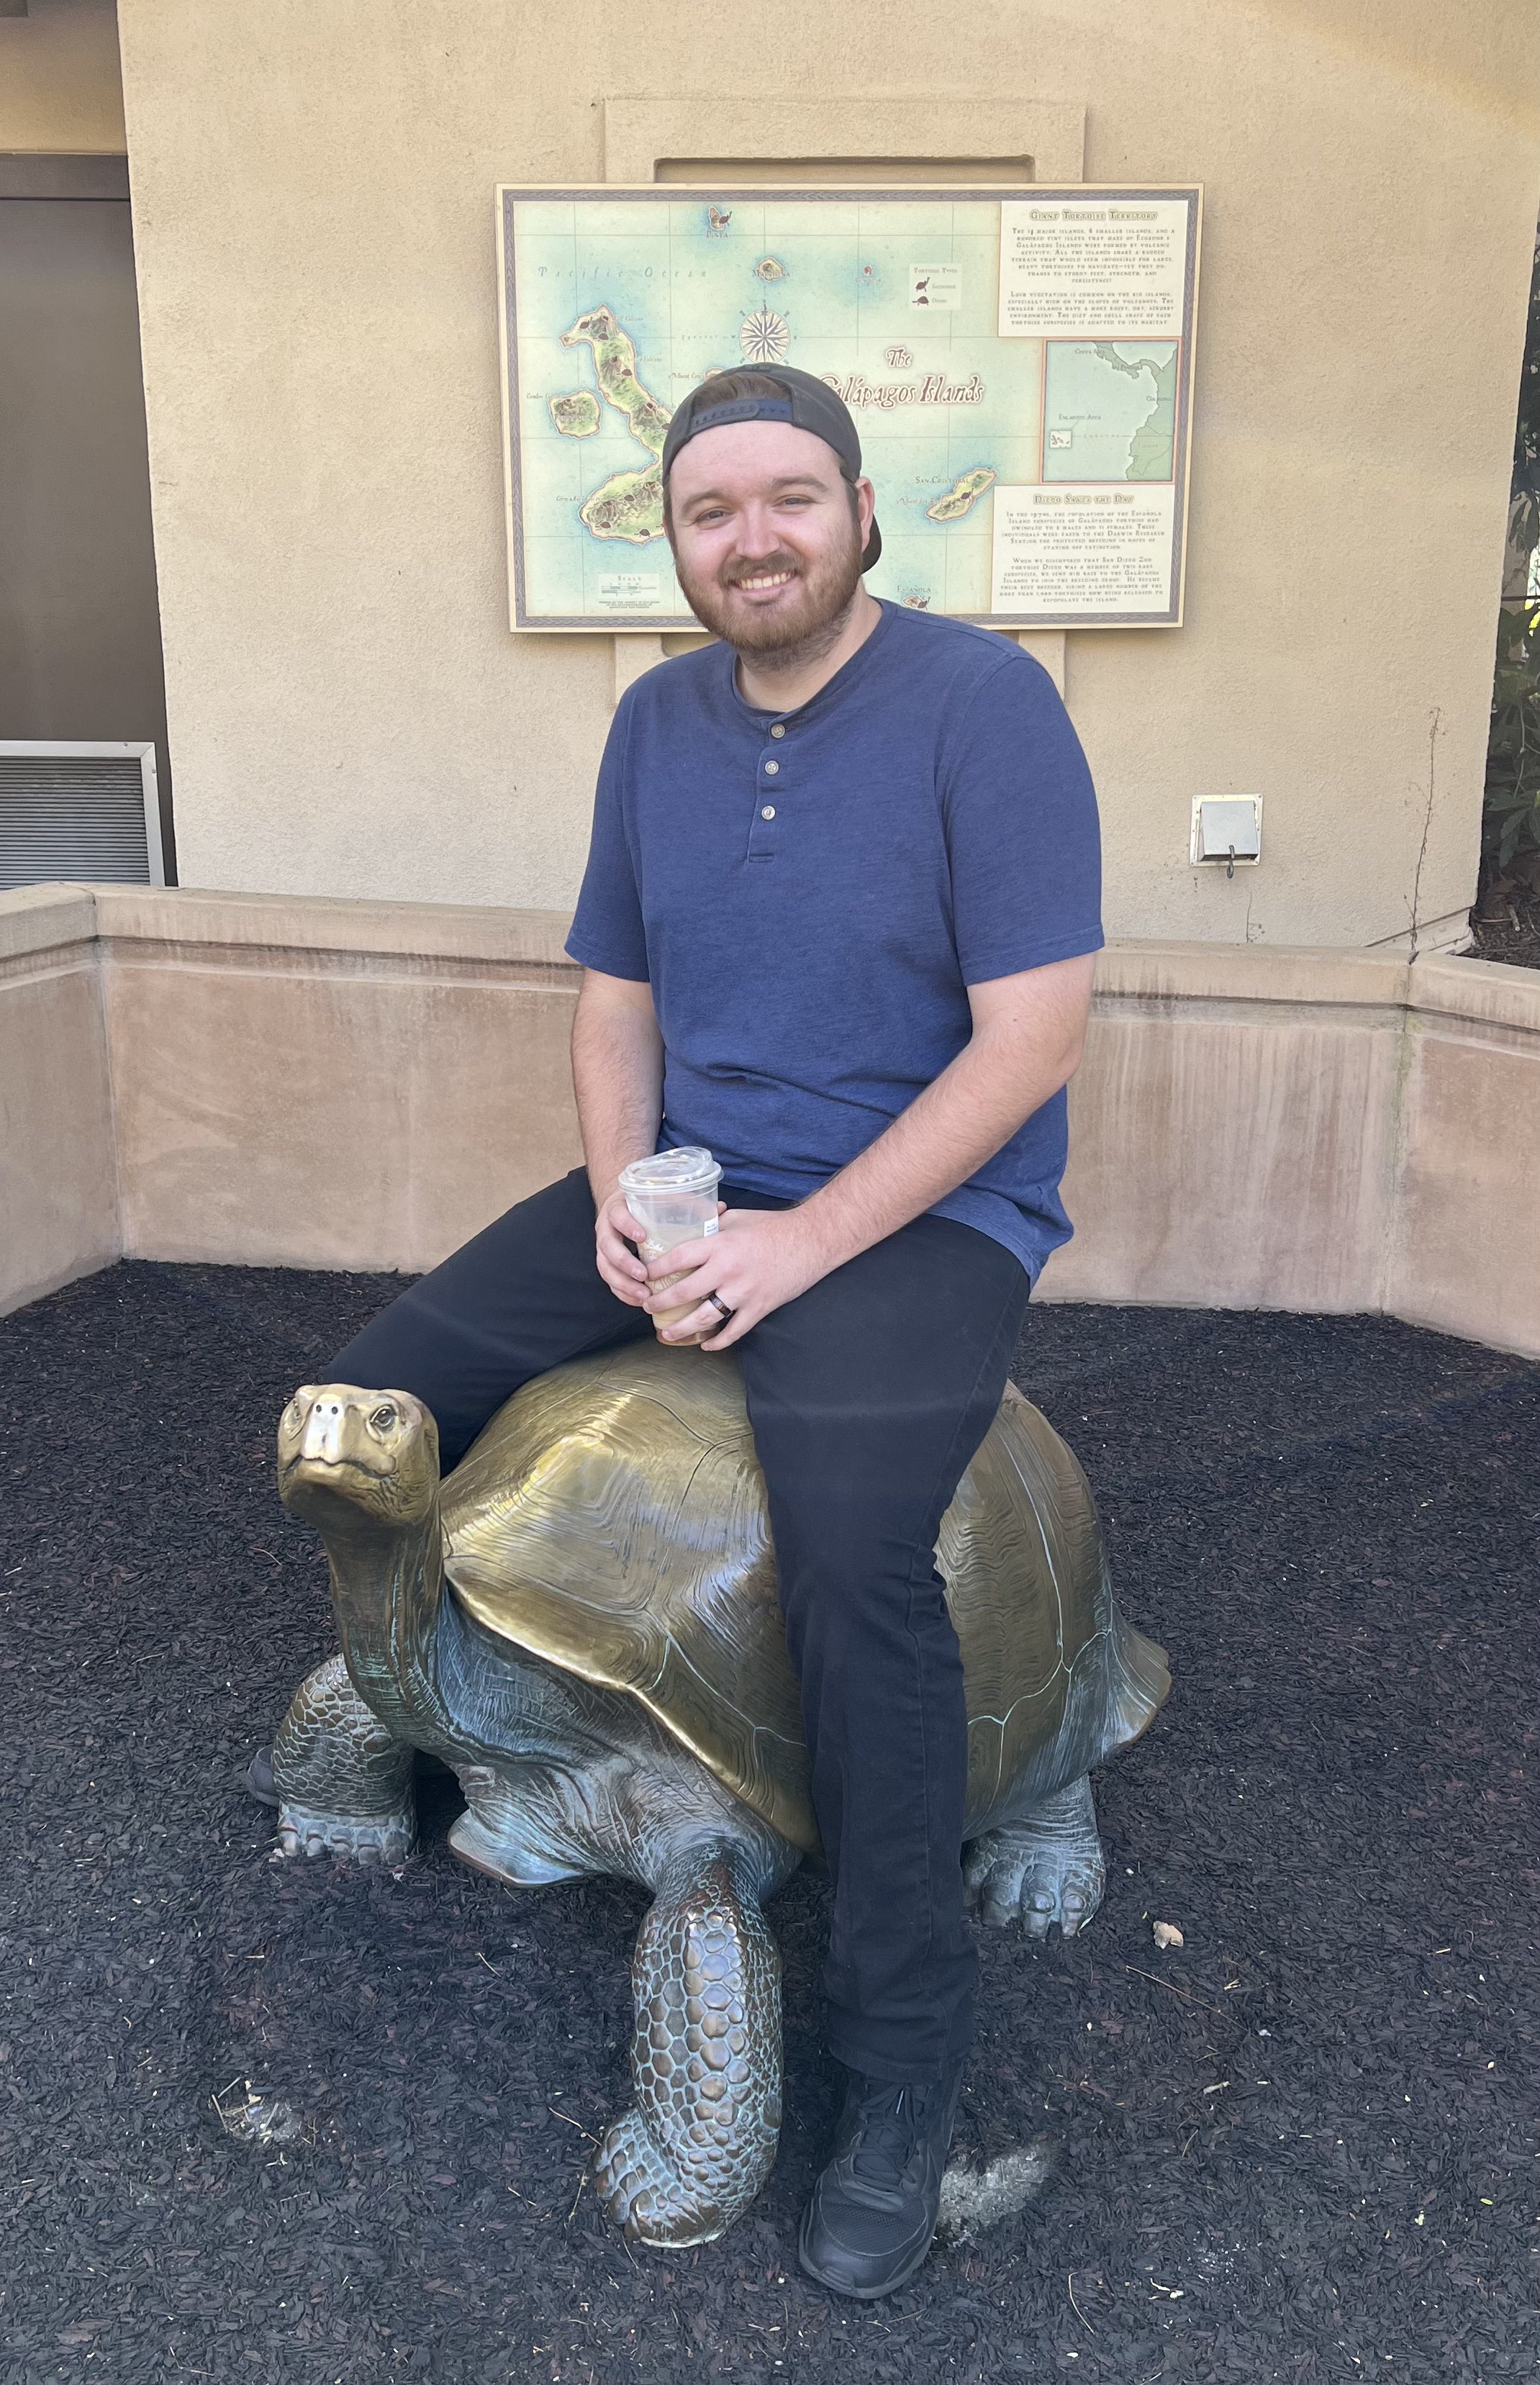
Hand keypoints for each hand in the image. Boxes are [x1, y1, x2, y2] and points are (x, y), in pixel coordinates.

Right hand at [593, 1189, 727, 1305]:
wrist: (623, 1207)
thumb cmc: (646, 1205)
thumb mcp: (661, 1199)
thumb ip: (686, 1203)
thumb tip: (721, 1208)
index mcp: (618, 1209)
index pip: (617, 1216)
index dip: (627, 1226)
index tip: (642, 1236)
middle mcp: (607, 1229)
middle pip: (607, 1247)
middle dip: (624, 1263)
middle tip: (644, 1275)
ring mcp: (604, 1248)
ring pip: (605, 1268)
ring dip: (623, 1284)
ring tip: (643, 1295)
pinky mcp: (607, 1264)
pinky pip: (610, 1282)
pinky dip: (623, 1293)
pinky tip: (639, 1301)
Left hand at [644, 1207, 832, 1351]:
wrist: (812, 1240)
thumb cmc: (774, 1226)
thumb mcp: (738, 1219)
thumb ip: (713, 1225)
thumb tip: (692, 1225)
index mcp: (719, 1244)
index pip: (678, 1258)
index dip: (657, 1269)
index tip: (644, 1275)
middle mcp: (727, 1269)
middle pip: (684, 1292)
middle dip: (661, 1302)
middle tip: (647, 1307)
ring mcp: (744, 1292)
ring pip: (705, 1317)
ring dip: (682, 1328)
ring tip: (667, 1333)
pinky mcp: (760, 1307)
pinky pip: (735, 1331)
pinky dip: (719, 1341)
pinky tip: (706, 1345)